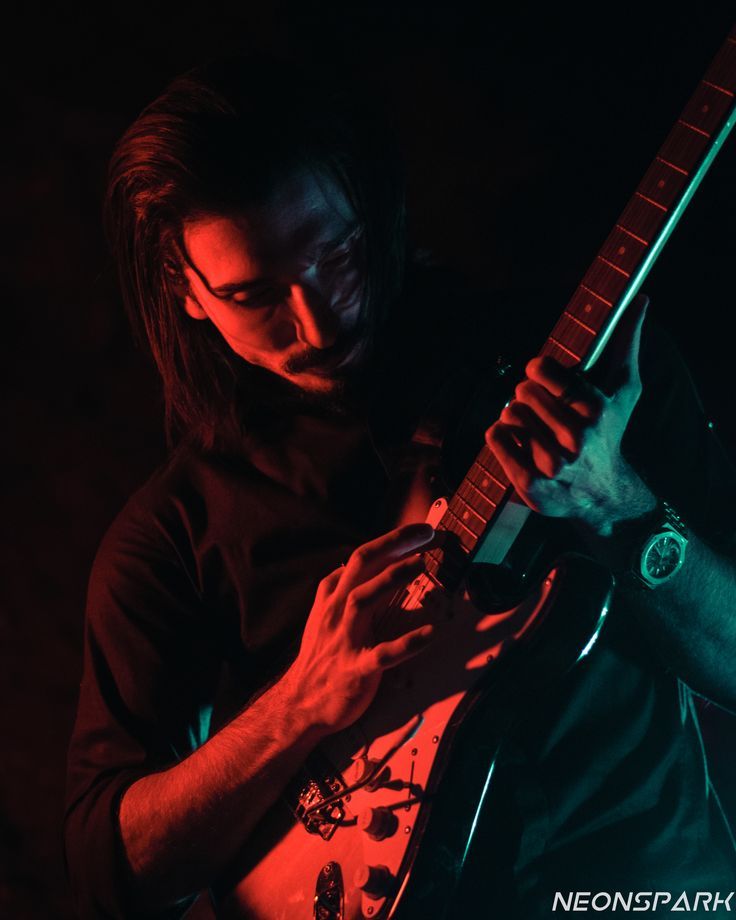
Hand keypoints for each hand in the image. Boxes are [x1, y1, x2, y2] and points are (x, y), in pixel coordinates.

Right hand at [284, 523, 436, 734]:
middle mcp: (335, 613)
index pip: (360, 558)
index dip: (390, 541)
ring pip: (363, 599)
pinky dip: (407, 643)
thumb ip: (337, 589)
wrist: (298, 705)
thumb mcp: (322, 616)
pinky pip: (382, 654)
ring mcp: (344, 640)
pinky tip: (429, 633)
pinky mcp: (355, 670)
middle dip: (392, 544)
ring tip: (421, 564)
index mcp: (331, 599)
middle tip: (426, 533)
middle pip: (360, 565)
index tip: (420, 531)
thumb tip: (350, 563)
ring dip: (392, 578)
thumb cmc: (318, 660)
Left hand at [485, 295, 651, 536]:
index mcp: (596, 409)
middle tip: (539, 409)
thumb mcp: (624, 389)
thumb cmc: (610, 432)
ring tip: (532, 428)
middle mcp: (576, 438)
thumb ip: (627, 343)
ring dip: (514, 418)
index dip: (537, 372)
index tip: (543, 379)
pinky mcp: (531, 484)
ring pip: (508, 415)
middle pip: (521, 393)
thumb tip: (642, 299)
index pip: (540, 370)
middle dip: (527, 396)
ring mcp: (553, 464)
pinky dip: (499, 436)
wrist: (604, 493)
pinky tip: (517, 442)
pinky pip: (496, 439)